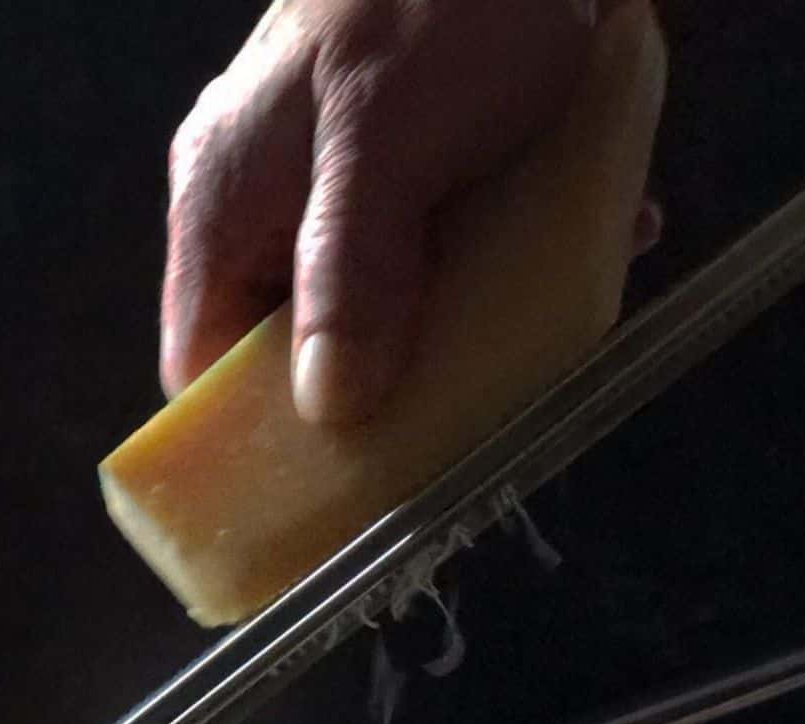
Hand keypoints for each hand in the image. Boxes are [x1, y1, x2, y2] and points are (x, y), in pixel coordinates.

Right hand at [161, 0, 659, 422]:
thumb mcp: (385, 143)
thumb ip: (351, 276)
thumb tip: (330, 410)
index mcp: (229, 202)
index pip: (204, 366)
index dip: (253, 442)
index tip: (327, 499)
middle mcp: (280, 203)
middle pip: (307, 352)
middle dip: (386, 391)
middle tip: (461, 420)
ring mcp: (360, 185)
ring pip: (397, 307)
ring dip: (475, 326)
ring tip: (546, 320)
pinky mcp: (439, 162)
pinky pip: (468, 246)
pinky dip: (527, 259)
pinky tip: (599, 234)